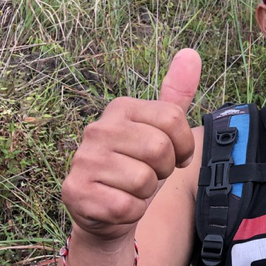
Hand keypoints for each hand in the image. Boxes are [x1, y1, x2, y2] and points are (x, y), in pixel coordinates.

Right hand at [61, 49, 201, 241]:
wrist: (108, 211)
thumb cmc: (139, 166)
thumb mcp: (161, 131)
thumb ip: (177, 95)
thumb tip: (191, 53)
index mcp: (121, 108)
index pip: (174, 119)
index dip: (184, 146)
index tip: (174, 155)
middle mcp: (97, 128)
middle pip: (160, 150)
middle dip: (163, 170)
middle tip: (149, 173)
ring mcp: (83, 159)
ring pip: (144, 181)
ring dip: (146, 193)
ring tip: (130, 188)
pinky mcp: (75, 191)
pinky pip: (127, 207)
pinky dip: (130, 212)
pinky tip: (118, 205)